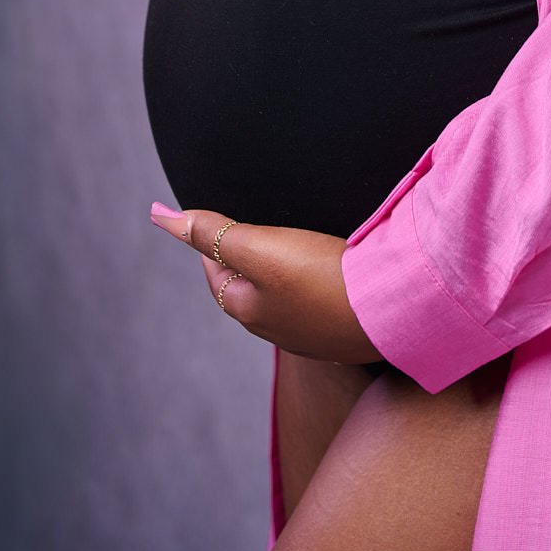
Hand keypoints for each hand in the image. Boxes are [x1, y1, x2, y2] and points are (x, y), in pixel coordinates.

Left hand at [149, 201, 383, 364]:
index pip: (215, 270)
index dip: (212, 240)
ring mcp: (308, 335)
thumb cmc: (322, 278)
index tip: (215, 219)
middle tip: (250, 229)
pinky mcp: (340, 333)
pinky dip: (311, 289)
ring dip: (279, 275)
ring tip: (289, 249)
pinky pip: (314, 307)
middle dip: (244, 259)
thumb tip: (159, 215)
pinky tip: (328, 277)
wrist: (391, 312)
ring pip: (281, 299)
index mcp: (247, 309)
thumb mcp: (261, 248)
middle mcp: (273, 328)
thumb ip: (214, 231)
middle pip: (247, 287)